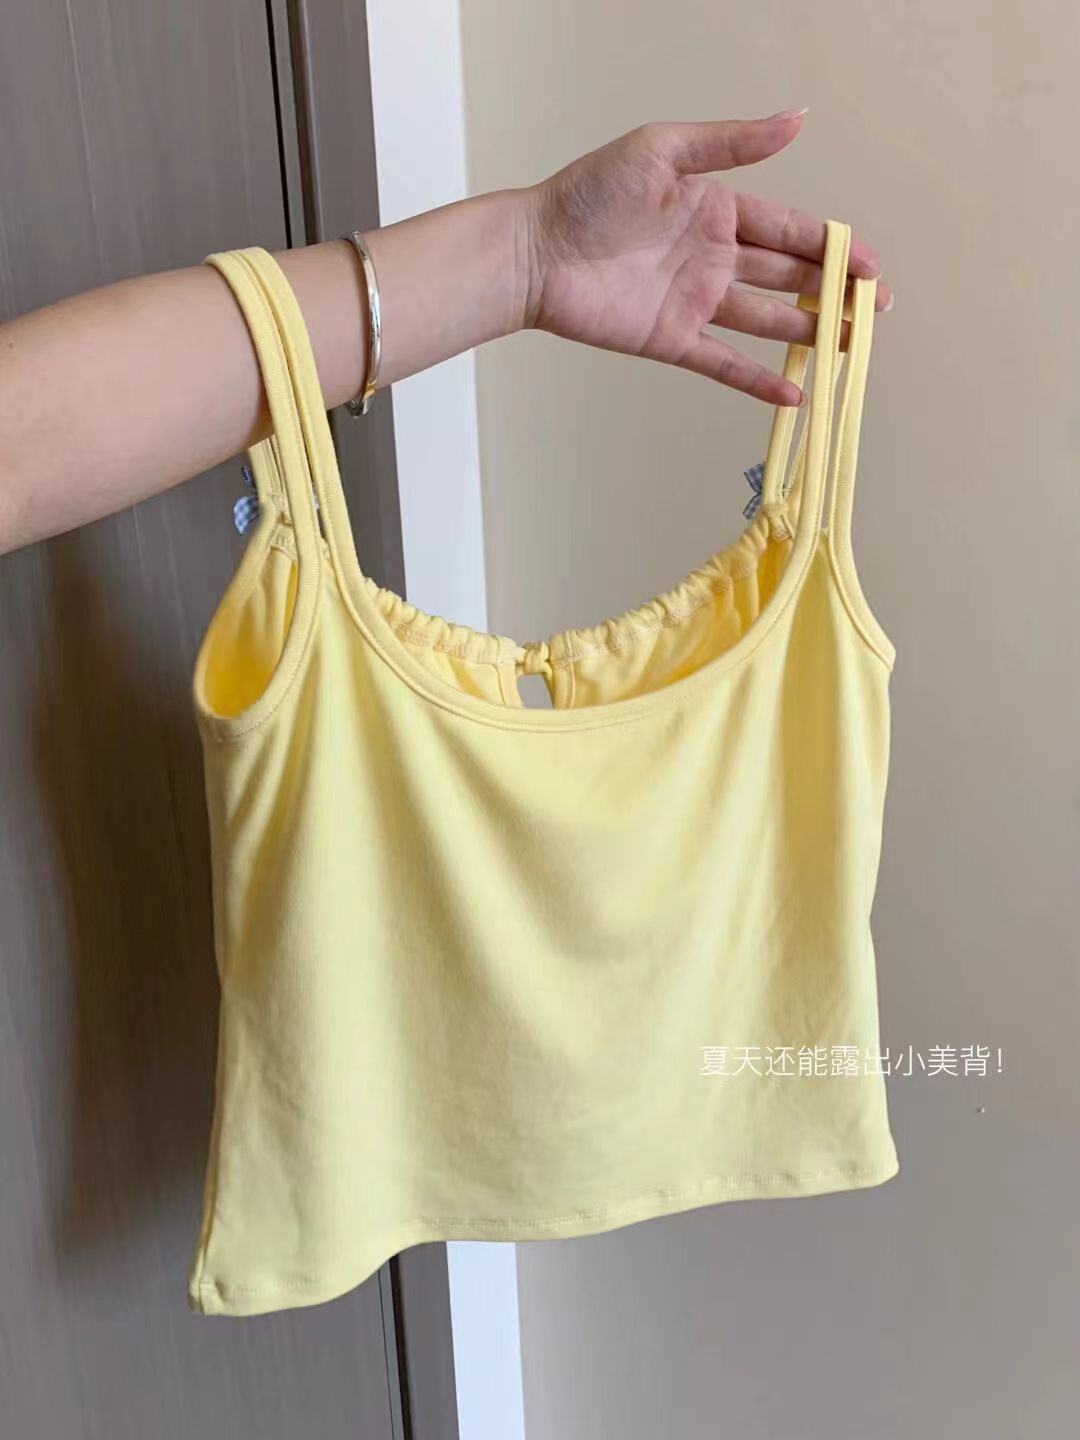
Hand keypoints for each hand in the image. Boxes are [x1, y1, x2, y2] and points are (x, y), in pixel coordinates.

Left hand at [522, 112, 892, 406]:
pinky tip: (795, 393)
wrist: (536, 251)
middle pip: (787, 277)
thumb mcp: (663, 151)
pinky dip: (757, 380)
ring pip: (766, 320)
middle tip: (877, 307)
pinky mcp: (671, 340)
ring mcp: (694, 301)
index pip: (788, 231)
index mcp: (716, 209)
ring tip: (851, 346)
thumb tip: (798, 118)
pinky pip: (723, 363)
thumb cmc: (589, 194)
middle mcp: (712, 256)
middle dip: (835, 291)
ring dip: (810, 333)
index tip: (870, 264)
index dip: (832, 247)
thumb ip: (731, 144)